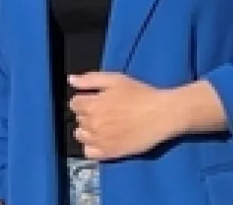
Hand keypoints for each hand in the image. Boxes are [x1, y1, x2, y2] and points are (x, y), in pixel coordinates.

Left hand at [66, 72, 180, 159]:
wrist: (161, 115)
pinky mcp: (110, 153)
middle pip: (78, 120)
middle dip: (87, 114)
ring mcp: (100, 141)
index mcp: (92, 105)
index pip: (74, 104)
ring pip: (81, 137)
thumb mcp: (115, 80)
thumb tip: (70, 80)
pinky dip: (91, 147)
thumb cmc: (141, 95)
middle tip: (103, 112)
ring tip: (102, 126)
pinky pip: (89, 153)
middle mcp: (92, 124)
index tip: (94, 100)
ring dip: (87, 130)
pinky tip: (102, 140)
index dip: (83, 100)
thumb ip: (90, 80)